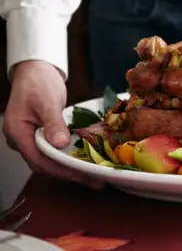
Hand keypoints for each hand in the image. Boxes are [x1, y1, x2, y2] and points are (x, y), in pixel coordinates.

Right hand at [3, 61, 102, 188]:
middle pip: (45, 165)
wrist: (35, 70)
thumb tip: (60, 144)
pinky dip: (68, 158)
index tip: (84, 175)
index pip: (40, 160)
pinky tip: (84, 161)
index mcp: (17, 133)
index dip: (63, 170)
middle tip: (95, 180)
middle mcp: (20, 140)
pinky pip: (53, 152)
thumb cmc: (38, 82)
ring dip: (71, 168)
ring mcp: (29, 139)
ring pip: (49, 160)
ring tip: (94, 175)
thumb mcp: (48, 101)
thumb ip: (53, 123)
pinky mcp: (39, 136)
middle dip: (70, 173)